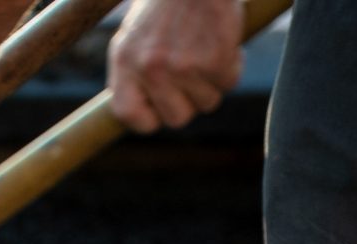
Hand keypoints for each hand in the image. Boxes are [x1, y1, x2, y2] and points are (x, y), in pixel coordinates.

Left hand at [109, 0, 245, 132]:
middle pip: (176, 118)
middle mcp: (150, 69)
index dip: (150, 119)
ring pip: (207, 103)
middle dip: (189, 102)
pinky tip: (222, 45)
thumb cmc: (165, 5)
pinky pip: (229, 83)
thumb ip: (131, 75)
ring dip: (212, 83)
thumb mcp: (133, 38)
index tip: (161, 110)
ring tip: (205, 52)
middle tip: (192, 79)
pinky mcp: (215, 60)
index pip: (130, 115)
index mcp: (125, 62)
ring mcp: (183, 66)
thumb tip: (139, 113)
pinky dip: (231, 67)